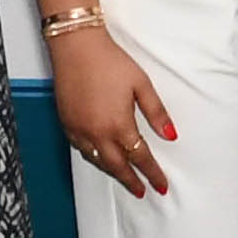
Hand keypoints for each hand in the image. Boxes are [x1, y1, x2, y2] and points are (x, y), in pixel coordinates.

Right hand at [51, 25, 174, 199]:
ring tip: (124, 177)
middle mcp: (96, 133)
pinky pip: (81, 149)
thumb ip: (157, 113)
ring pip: (98, 160)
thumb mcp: (141, 84)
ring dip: (112, 171)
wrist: (76, 46)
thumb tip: (171, 135)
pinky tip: (100, 156)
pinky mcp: (66, 123)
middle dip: (131, 181)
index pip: (140, 158)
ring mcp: (79, 129)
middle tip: (142, 191)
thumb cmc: (109, 61)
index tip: (161, 186)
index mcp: (118, 125)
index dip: (152, 173)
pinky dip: (93, 157)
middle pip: (117, 166)